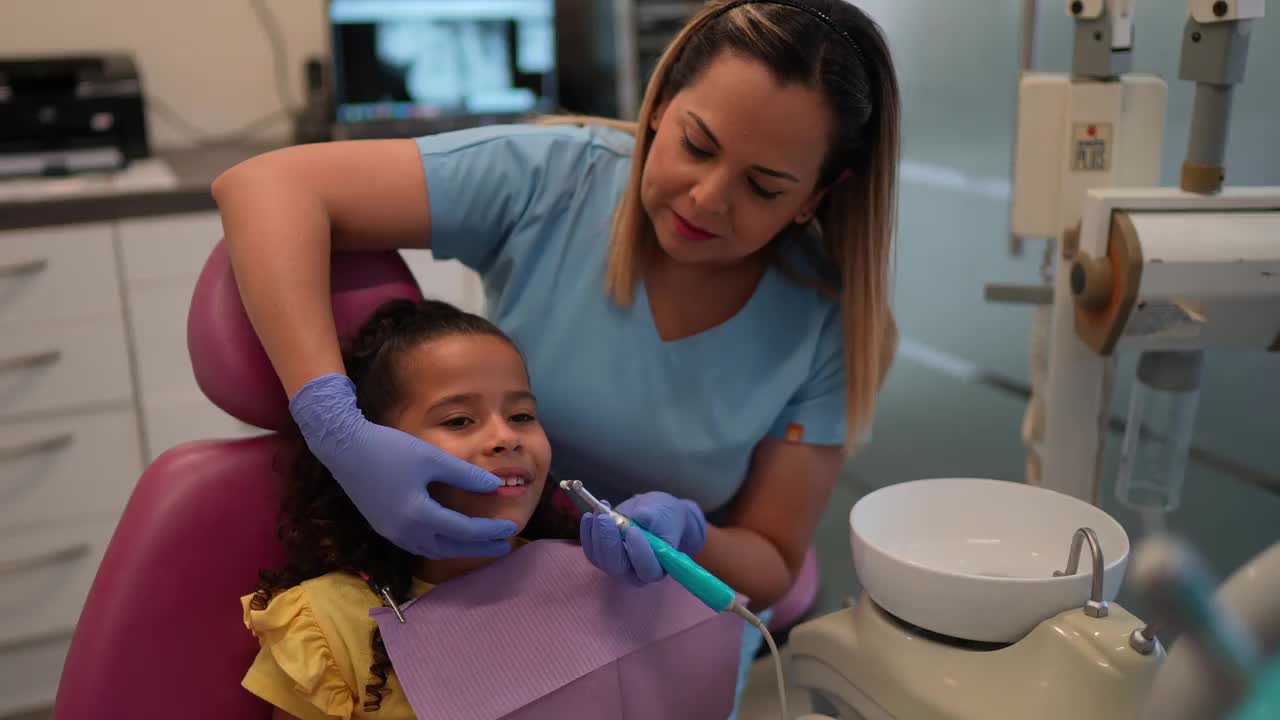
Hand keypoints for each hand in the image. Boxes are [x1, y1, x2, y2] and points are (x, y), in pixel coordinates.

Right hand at [290, 373, 516, 557]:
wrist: (343, 447)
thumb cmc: (389, 448)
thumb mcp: (432, 457)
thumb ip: (465, 475)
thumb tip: (495, 486)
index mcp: (418, 514)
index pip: (463, 530)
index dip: (489, 531)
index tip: (511, 527)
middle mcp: (404, 531)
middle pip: (450, 548)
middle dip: (479, 548)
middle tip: (505, 547)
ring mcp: (391, 532)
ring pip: (432, 550)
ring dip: (459, 549)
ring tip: (482, 545)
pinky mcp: (384, 527)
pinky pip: (418, 545)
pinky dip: (439, 545)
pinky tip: (450, 538)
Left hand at [580, 491, 707, 583]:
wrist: (653, 515)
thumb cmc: (663, 517)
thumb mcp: (663, 513)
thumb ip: (654, 518)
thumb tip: (639, 518)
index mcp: (659, 567)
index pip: (647, 569)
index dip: (639, 553)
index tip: (633, 530)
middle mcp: (636, 573)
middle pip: (618, 567)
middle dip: (609, 542)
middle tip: (605, 518)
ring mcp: (618, 567)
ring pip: (601, 559)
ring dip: (596, 535)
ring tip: (599, 511)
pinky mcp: (604, 558)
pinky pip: (591, 552)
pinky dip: (587, 534)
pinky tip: (589, 517)